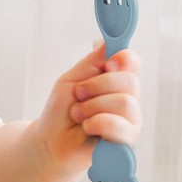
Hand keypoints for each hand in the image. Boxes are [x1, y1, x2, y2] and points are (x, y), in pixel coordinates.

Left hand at [36, 44, 141, 171]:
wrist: (50, 140)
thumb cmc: (61, 109)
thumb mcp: (71, 80)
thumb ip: (91, 62)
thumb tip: (106, 40)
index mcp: (115, 79)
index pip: (132, 61)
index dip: (123, 59)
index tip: (107, 64)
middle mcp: (128, 97)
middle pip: (129, 81)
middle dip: (95, 86)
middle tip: (78, 95)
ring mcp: (130, 119)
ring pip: (124, 102)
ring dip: (91, 107)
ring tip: (78, 115)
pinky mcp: (126, 140)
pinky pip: (119, 125)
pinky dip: (95, 123)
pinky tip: (87, 128)